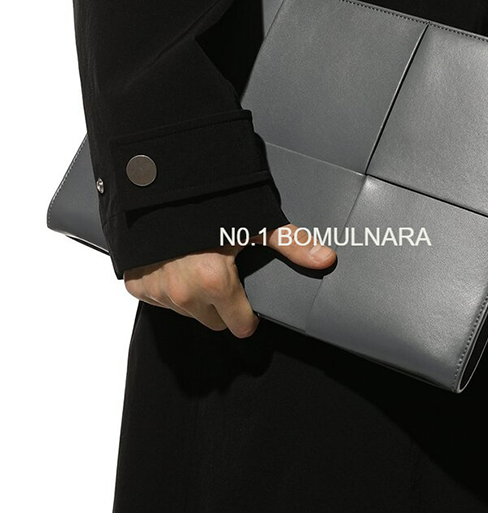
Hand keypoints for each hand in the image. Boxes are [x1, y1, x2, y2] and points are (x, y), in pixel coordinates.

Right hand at [123, 224, 335, 336]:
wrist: (157, 185)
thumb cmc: (206, 203)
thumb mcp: (253, 222)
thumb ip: (291, 244)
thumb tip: (325, 258)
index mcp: (215, 283)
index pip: (240, 326)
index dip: (247, 314)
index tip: (248, 302)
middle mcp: (184, 293)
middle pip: (214, 321)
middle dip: (222, 305)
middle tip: (223, 275)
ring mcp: (158, 291)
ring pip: (187, 312)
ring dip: (194, 297)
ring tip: (197, 263)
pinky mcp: (137, 285)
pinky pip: (160, 299)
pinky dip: (167, 287)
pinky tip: (174, 263)